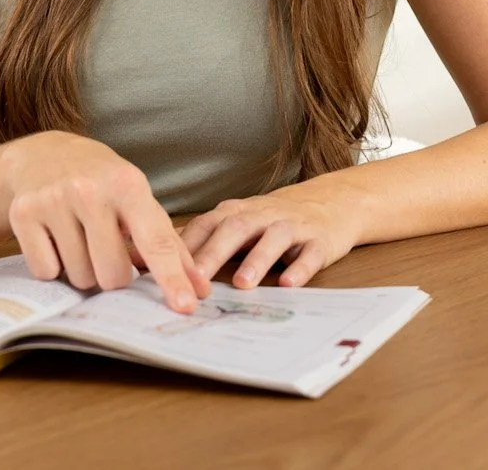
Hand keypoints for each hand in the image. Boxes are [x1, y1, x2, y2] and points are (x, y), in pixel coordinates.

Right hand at [1, 131, 209, 312]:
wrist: (43, 155)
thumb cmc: (101, 182)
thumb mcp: (137, 198)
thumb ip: (168, 244)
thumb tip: (198, 289)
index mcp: (127, 184)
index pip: (155, 240)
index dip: (172, 277)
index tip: (187, 305)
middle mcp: (89, 190)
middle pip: (113, 275)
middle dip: (114, 275)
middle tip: (106, 249)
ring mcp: (52, 201)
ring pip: (80, 278)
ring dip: (83, 270)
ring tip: (80, 238)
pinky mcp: (22, 214)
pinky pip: (46, 272)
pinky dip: (53, 265)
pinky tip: (55, 238)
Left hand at [183, 186, 364, 288]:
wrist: (331, 202)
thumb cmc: (271, 220)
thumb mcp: (237, 223)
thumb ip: (203, 239)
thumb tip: (155, 259)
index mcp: (236, 213)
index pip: (206, 224)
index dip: (185, 246)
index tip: (165, 269)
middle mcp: (262, 215)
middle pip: (235, 228)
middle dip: (214, 253)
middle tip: (196, 280)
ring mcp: (292, 226)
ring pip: (274, 238)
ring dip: (257, 259)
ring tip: (242, 283)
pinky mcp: (319, 240)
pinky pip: (311, 253)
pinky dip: (301, 268)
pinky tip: (289, 284)